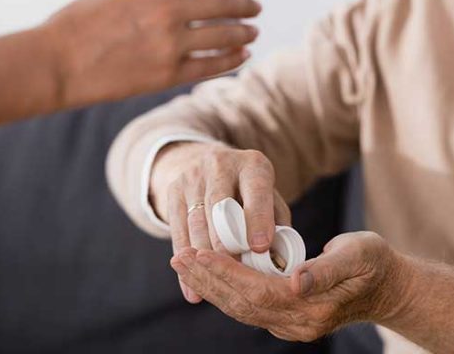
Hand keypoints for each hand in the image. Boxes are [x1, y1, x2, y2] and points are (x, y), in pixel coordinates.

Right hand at [42, 0, 260, 108]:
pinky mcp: (168, 75)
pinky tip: (242, 55)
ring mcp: (171, 44)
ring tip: (252, 32)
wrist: (57, 64)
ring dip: (245, 32)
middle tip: (254, 7)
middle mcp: (169, 10)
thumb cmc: (75, 25)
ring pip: (226, 35)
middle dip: (246, 4)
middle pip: (226, 3)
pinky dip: (232, 59)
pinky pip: (212, 66)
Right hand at [152, 142, 291, 302]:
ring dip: (205, 256)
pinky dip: (186, 264)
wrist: (208, 162)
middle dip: (226, 241)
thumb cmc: (249, 189)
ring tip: (215, 282)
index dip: (257, 218)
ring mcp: (193, 177)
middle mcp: (220, 165)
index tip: (260, 247)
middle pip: (219, 206)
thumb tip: (280, 259)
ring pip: (196, 221)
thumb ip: (277, 222)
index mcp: (252, 165)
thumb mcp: (269, 194)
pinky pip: (177, 232)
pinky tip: (193, 290)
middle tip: (235, 271)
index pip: (255, 190)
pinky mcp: (173, 191)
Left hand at [169, 232, 404, 341]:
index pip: (257, 291)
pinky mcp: (286, 320)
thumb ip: (328, 268)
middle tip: (178, 256)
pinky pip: (247, 308)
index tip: (199, 252)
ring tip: (185, 264)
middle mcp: (297, 324)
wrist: (387, 289)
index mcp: (312, 308)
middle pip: (241, 304)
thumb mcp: (359, 255)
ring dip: (210, 286)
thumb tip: (297, 280)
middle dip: (207, 279)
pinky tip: (208, 276)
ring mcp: (291, 327)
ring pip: (240, 309)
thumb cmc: (374, 264)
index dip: (226, 272)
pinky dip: (224, 292)